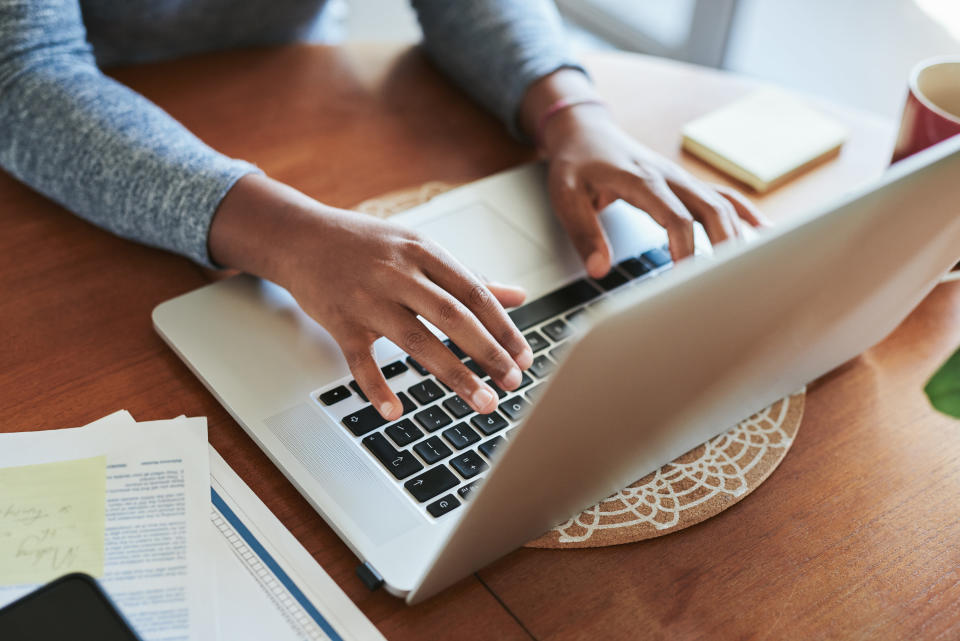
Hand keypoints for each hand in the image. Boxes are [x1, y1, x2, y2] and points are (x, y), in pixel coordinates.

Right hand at [209, 175, 533, 420]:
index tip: (524, 356)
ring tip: (483, 401)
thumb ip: (468, 276)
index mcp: (424, 252)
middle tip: (513, 383)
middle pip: (453, 317)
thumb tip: (518, 295)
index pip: (474, 293)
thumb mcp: (420, 249)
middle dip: (488, 352)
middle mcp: (398, 273)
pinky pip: (360, 361)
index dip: (503, 327)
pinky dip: (377, 388)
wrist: (301, 237)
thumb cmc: (366, 245)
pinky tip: (396, 412)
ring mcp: (367, 298)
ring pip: (416, 341)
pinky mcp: (340, 321)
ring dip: (454, 374)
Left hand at [522, 71, 769, 278]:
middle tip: (728, 281)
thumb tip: (599, 269)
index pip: (676, 218)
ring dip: (737, 234)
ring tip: (750, 267)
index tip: (685, 280)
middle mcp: (669, 177)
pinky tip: (762, 231)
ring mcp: (680, 179)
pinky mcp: (684, 183)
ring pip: (721, 203)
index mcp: (641, 181)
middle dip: (724, 246)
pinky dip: (743, 213)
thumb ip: (583, 233)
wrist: (584, 132)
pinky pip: (722, 195)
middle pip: (711, 210)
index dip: (686, 250)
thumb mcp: (566, 197)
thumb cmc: (575, 163)